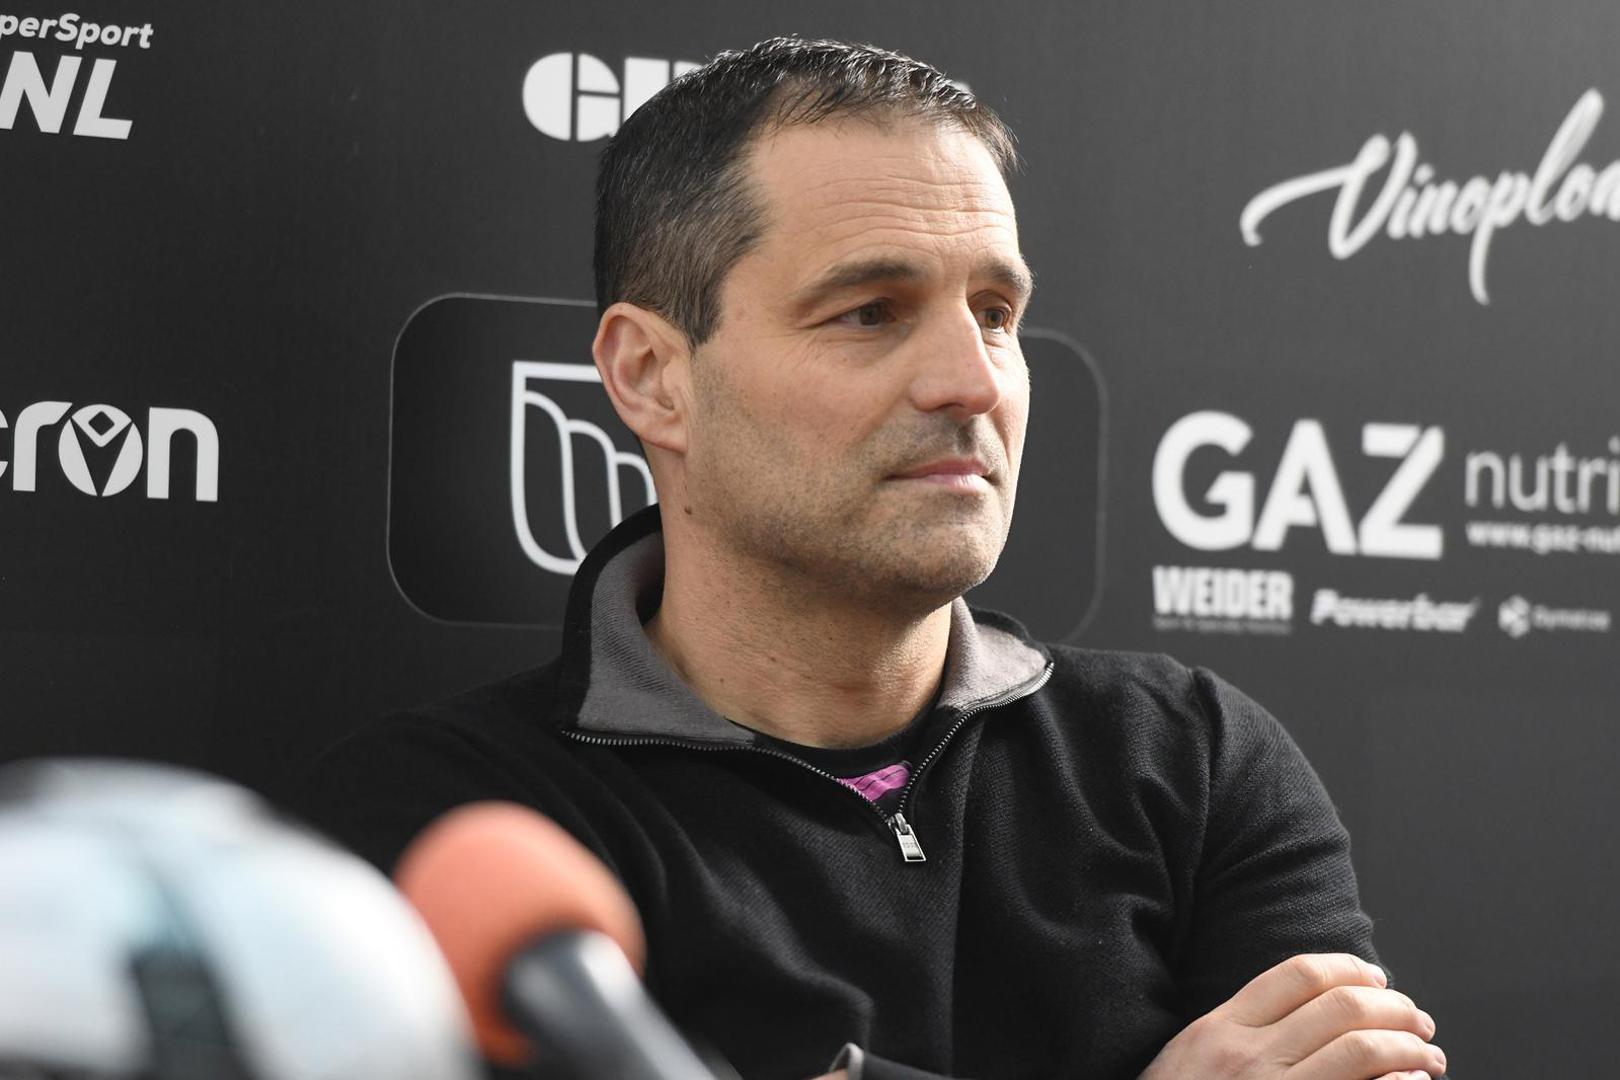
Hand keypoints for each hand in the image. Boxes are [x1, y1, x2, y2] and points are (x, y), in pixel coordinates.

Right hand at [1139, 953, 1445, 1079]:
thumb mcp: (1191, 1057)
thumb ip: (1236, 1030)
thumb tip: (1308, 1009)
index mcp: (1221, 1030)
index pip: (1299, 975)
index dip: (1351, 969)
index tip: (1377, 980)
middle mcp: (1249, 1058)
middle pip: (1342, 1006)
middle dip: (1395, 1008)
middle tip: (1417, 1020)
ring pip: (1363, 1049)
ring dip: (1410, 1047)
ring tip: (1427, 1055)